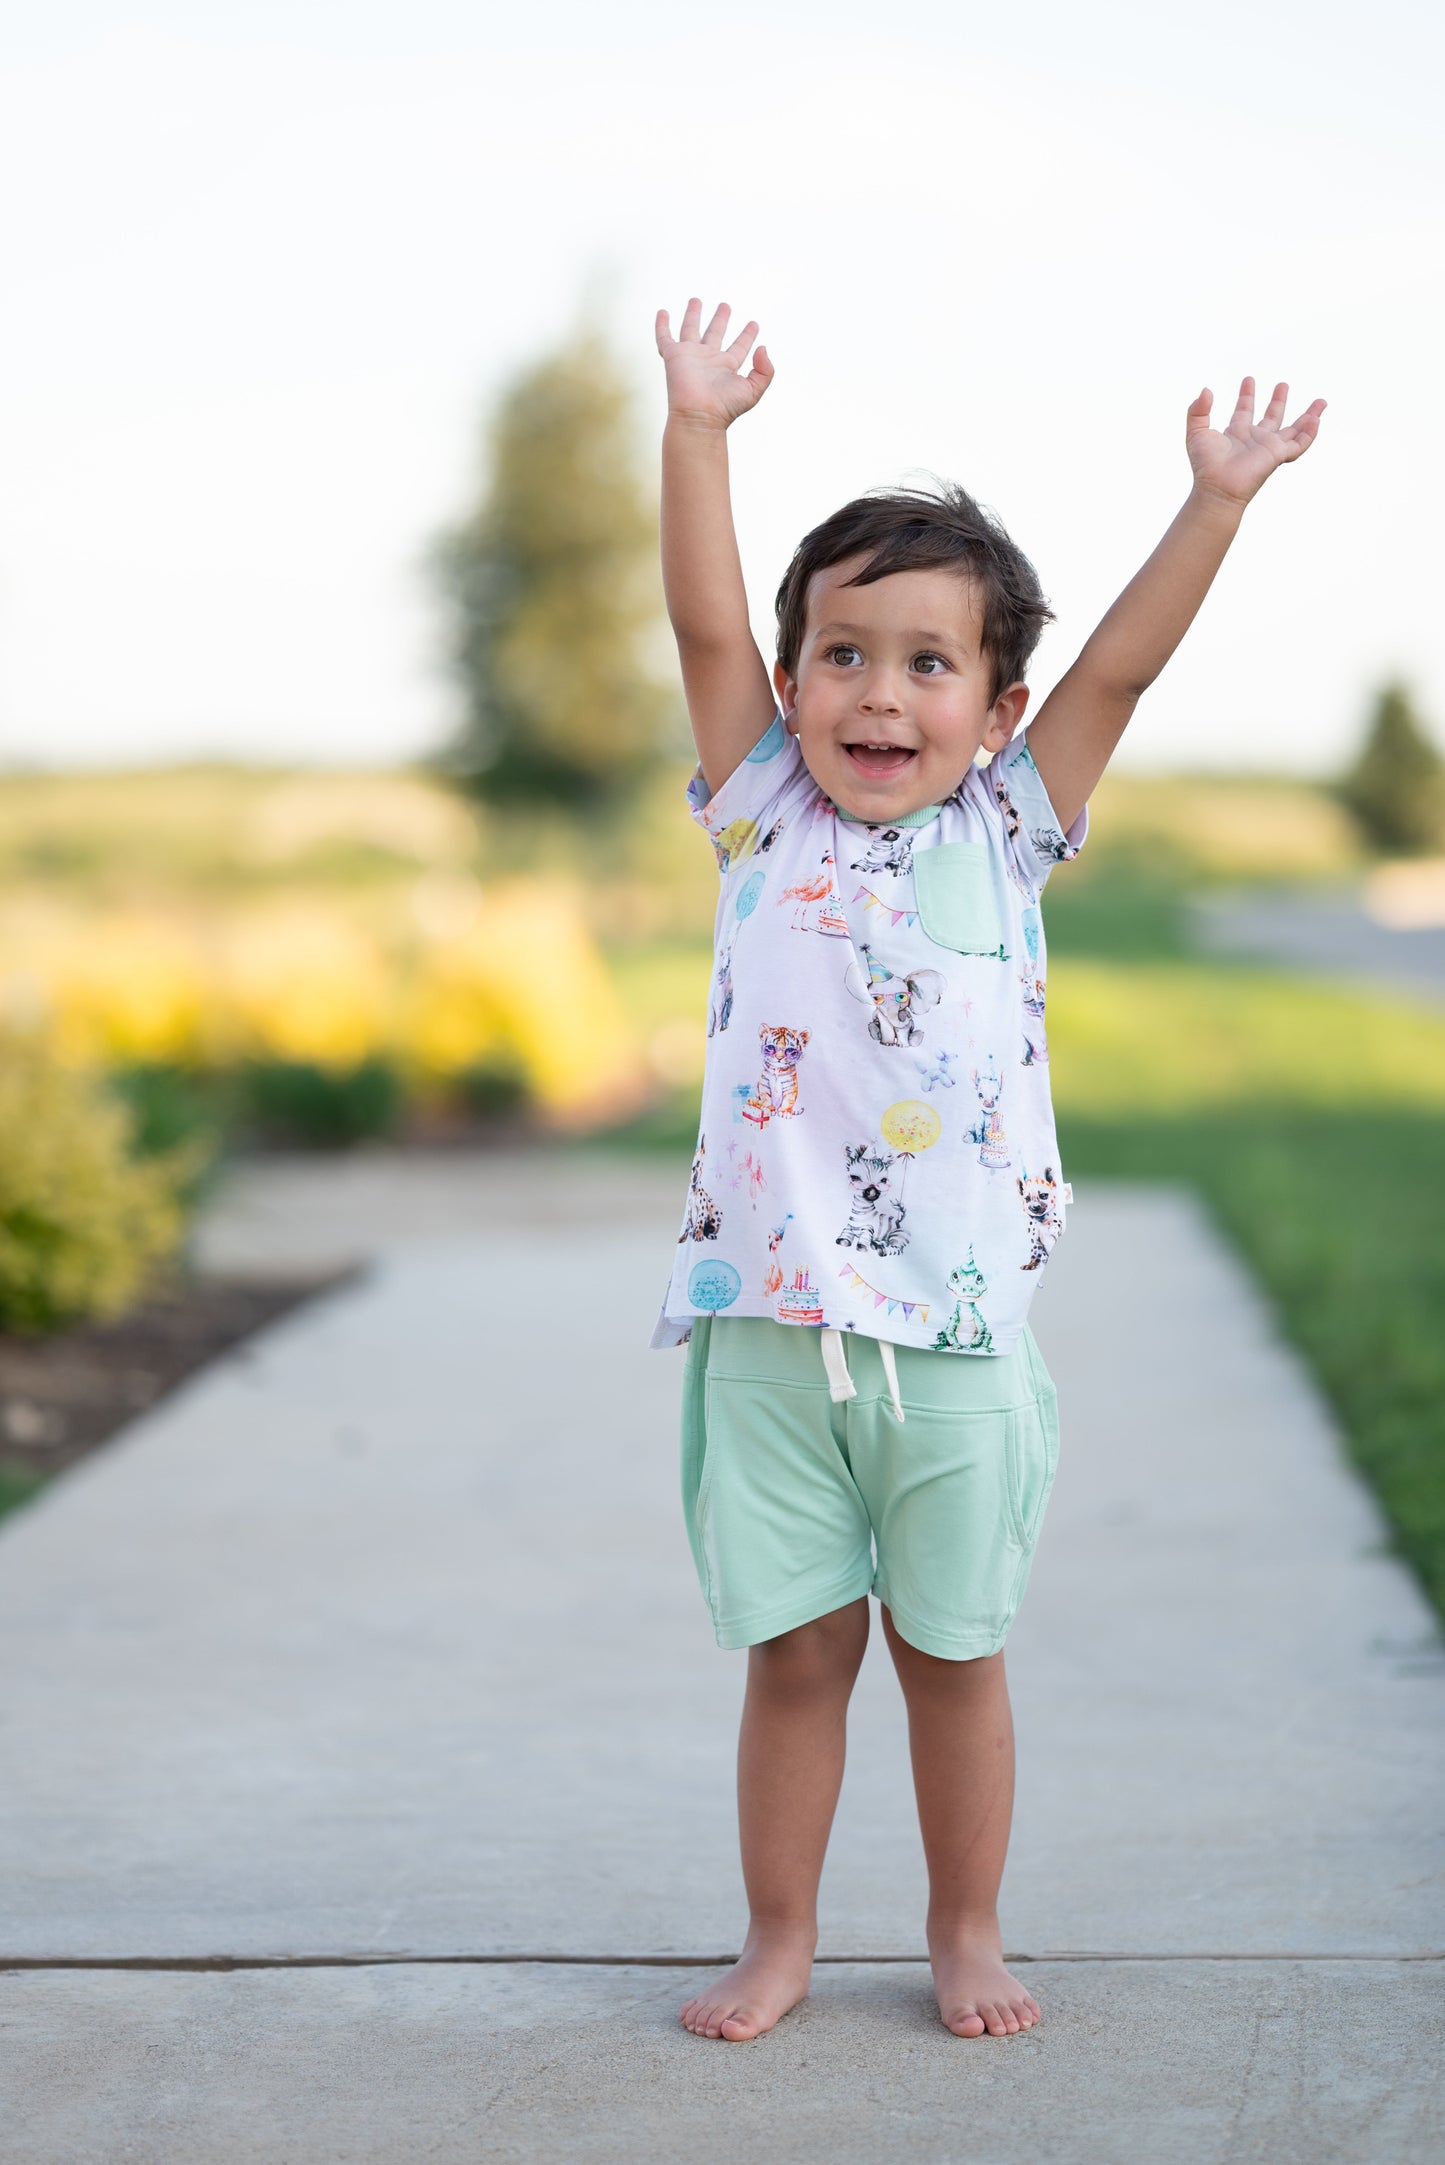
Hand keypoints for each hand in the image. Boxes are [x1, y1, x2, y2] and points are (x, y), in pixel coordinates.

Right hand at [655, 298, 773, 430]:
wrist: (699, 415)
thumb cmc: (725, 407)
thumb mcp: (753, 390)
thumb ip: (765, 370)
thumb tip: (763, 348)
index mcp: (727, 367)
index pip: (739, 347)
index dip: (748, 335)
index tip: (754, 324)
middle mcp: (709, 360)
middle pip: (715, 333)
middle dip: (720, 319)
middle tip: (725, 305)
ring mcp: (690, 356)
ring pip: (691, 330)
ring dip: (693, 315)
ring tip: (696, 300)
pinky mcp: (674, 356)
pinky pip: (665, 337)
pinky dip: (662, 325)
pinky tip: (662, 313)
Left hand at [1186, 377, 1325, 504]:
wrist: (1217, 486)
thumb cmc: (1205, 465)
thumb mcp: (1196, 432)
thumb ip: (1197, 410)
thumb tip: (1206, 390)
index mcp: (1236, 433)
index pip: (1244, 410)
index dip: (1247, 395)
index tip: (1249, 379)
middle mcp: (1255, 439)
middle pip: (1272, 417)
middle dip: (1278, 401)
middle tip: (1283, 384)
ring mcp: (1269, 447)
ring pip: (1294, 430)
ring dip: (1308, 416)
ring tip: (1321, 402)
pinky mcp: (1278, 455)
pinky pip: (1299, 444)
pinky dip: (1310, 433)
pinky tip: (1317, 420)